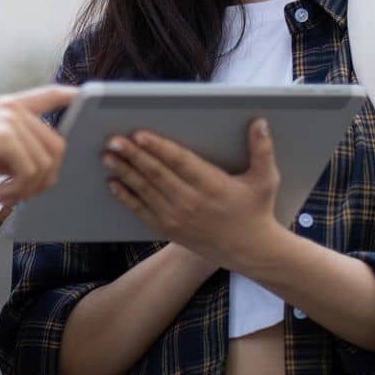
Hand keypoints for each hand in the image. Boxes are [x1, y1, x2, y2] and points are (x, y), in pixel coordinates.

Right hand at [0, 85, 76, 205]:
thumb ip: (17, 148)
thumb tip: (43, 169)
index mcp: (10, 105)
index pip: (49, 94)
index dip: (71, 96)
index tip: (85, 96)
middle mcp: (14, 108)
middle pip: (57, 146)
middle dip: (45, 178)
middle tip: (21, 194)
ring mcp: (11, 120)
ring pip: (46, 163)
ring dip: (30, 188)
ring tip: (6, 195)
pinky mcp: (5, 136)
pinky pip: (31, 171)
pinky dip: (19, 190)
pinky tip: (0, 193)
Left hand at [102, 118, 282, 270]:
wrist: (252, 252)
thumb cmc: (257, 211)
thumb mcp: (266, 179)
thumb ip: (262, 149)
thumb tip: (260, 122)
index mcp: (213, 186)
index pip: (180, 162)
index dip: (158, 147)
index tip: (139, 134)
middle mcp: (192, 202)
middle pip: (157, 174)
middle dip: (133, 156)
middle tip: (113, 140)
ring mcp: (178, 218)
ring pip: (146, 191)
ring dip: (125, 173)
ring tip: (108, 156)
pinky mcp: (170, 230)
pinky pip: (143, 212)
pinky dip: (127, 197)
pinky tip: (113, 184)